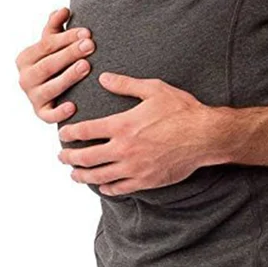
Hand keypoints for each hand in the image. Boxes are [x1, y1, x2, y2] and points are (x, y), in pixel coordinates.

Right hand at [15, 8, 94, 122]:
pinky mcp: (42, 114)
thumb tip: (63, 10)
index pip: (46, 45)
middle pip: (48, 65)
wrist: (58, 91)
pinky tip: (73, 106)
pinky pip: (49, 116)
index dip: (66, 38)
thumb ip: (56, 26)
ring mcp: (33, 97)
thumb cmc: (58, 62)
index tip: (87, 32)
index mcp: (26, 58)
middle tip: (90, 45)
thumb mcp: (54, 44)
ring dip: (68, 77)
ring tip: (86, 66)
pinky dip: (59, 113)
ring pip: (49, 88)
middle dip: (70, 54)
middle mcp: (25, 78)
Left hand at [57, 73, 228, 195]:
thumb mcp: (153, 90)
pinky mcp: (146, 180)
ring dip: (82, 176)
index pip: (85, 131)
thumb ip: (125, 84)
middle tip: (62, 155)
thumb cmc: (182, 110)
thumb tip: (103, 78)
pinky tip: (102, 186)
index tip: (63, 134)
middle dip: (69, 157)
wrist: (205, 135)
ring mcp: (134, 168)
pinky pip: (119, 188)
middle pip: (86, 157)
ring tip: (74, 174)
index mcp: (122, 125)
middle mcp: (124, 149)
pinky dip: (106, 188)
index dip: (69, 133)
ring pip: (99, 177)